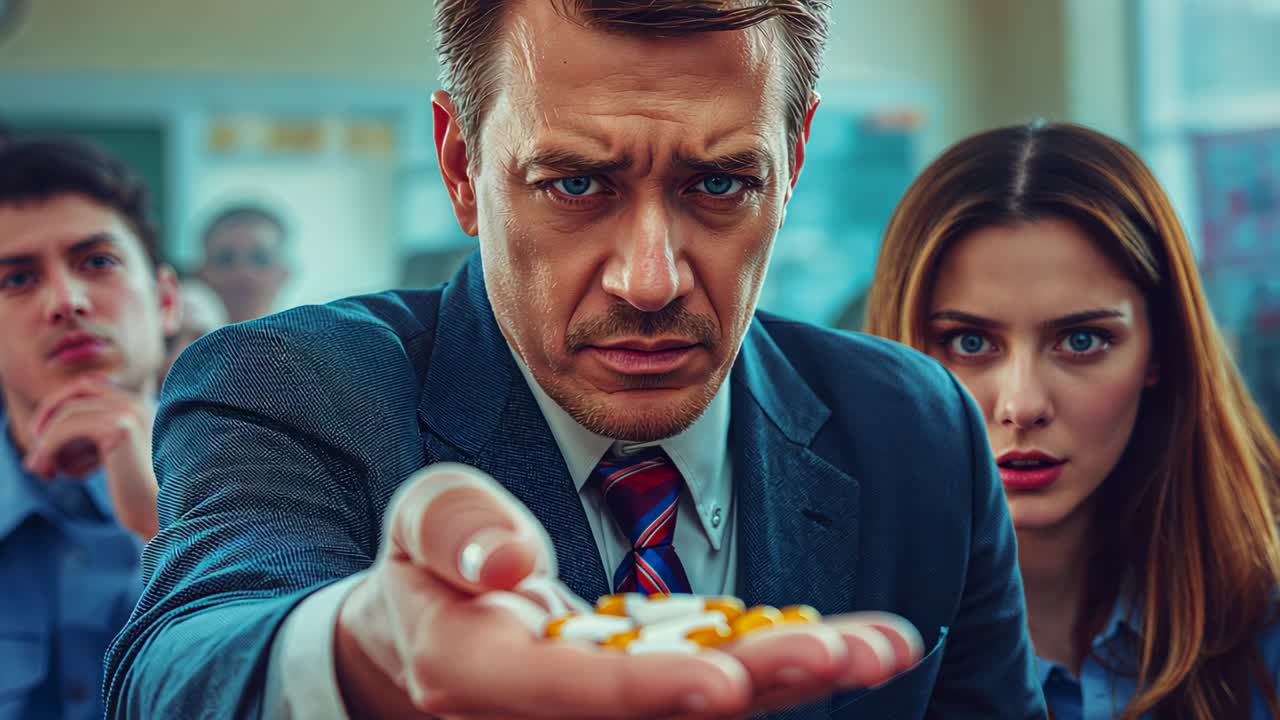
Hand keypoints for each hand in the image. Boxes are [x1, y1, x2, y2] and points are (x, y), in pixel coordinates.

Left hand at [24, 375, 158, 539]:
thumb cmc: (141, 497)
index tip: (44, 437)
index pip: (93, 387)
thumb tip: (53, 433)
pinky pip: (68, 427)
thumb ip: (97, 440)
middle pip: (80, 388)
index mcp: (142, 408)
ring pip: (69, 411)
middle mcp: (139, 404)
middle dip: (50, 412)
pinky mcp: (121, 428)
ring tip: (38, 467)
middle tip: (36, 444)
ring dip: (45, 440)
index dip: (62, 406)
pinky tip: (46, 470)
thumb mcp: (117, 460)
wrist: (168, 515)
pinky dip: (47, 447)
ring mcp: (131, 412)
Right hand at [333, 463, 923, 718]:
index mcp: (477, 672)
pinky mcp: (650, 696)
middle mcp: (548, 715)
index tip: (723, 681)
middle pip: (657, 715)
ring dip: (797, 681)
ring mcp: (604, 712)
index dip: (641, 691)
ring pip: (706, 711)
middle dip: (758, 686)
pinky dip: (792, 665)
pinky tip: (865, 645)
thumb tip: (508, 560)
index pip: (562, 694)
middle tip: (847, 656)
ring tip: (882, 650)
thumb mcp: (419, 523)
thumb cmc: (427, 568)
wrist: (429, 636)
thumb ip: (453, 531)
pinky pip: (724, 685)